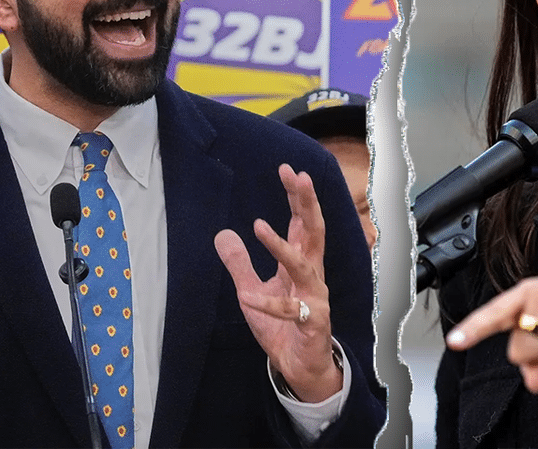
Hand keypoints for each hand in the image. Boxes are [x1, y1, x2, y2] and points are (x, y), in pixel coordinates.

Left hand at [214, 164, 341, 402]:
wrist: (300, 366)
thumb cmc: (282, 326)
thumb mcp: (253, 290)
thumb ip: (240, 264)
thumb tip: (223, 234)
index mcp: (302, 263)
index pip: (303, 223)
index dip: (298, 197)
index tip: (288, 171)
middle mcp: (312, 275)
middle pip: (314, 232)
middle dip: (307, 203)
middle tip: (298, 177)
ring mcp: (314, 298)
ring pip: (302, 266)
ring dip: (281, 247)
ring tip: (259, 226)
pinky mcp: (311, 322)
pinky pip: (288, 311)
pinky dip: (267, 304)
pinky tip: (248, 297)